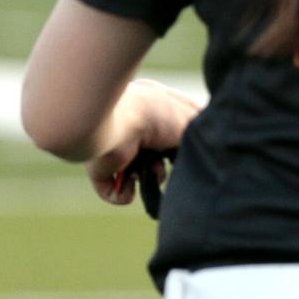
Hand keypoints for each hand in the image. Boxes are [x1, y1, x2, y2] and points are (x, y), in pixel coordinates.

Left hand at [86, 79, 200, 205]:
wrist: (117, 122)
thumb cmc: (157, 115)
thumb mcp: (191, 120)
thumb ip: (198, 136)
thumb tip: (194, 155)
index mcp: (152, 104)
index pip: (171, 124)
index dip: (183, 138)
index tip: (190, 146)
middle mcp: (133, 123)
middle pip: (157, 149)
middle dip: (167, 161)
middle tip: (172, 161)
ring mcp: (115, 145)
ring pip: (138, 171)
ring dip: (150, 178)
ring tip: (153, 173)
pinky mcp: (100, 167)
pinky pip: (113, 190)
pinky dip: (124, 193)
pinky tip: (132, 183)